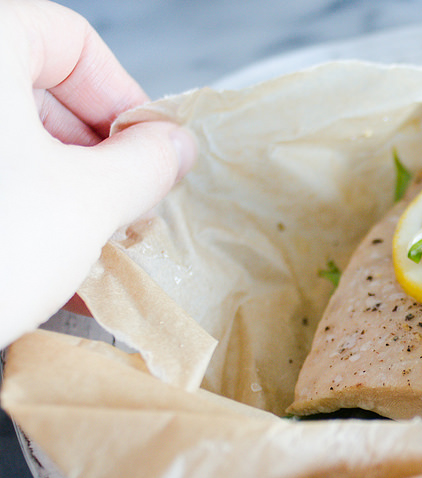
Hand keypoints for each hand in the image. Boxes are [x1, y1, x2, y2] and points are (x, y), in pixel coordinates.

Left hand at [0, 0, 194, 347]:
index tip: (151, 152)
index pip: (71, 40)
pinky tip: (41, 258)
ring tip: (88, 243)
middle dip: (93, 154)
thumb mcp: (87, 202)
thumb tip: (171, 149)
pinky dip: (13, 206)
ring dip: (57, 187)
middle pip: (33, 89)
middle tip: (126, 207)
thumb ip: (145, 164)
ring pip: (4, 138)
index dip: (124, 98)